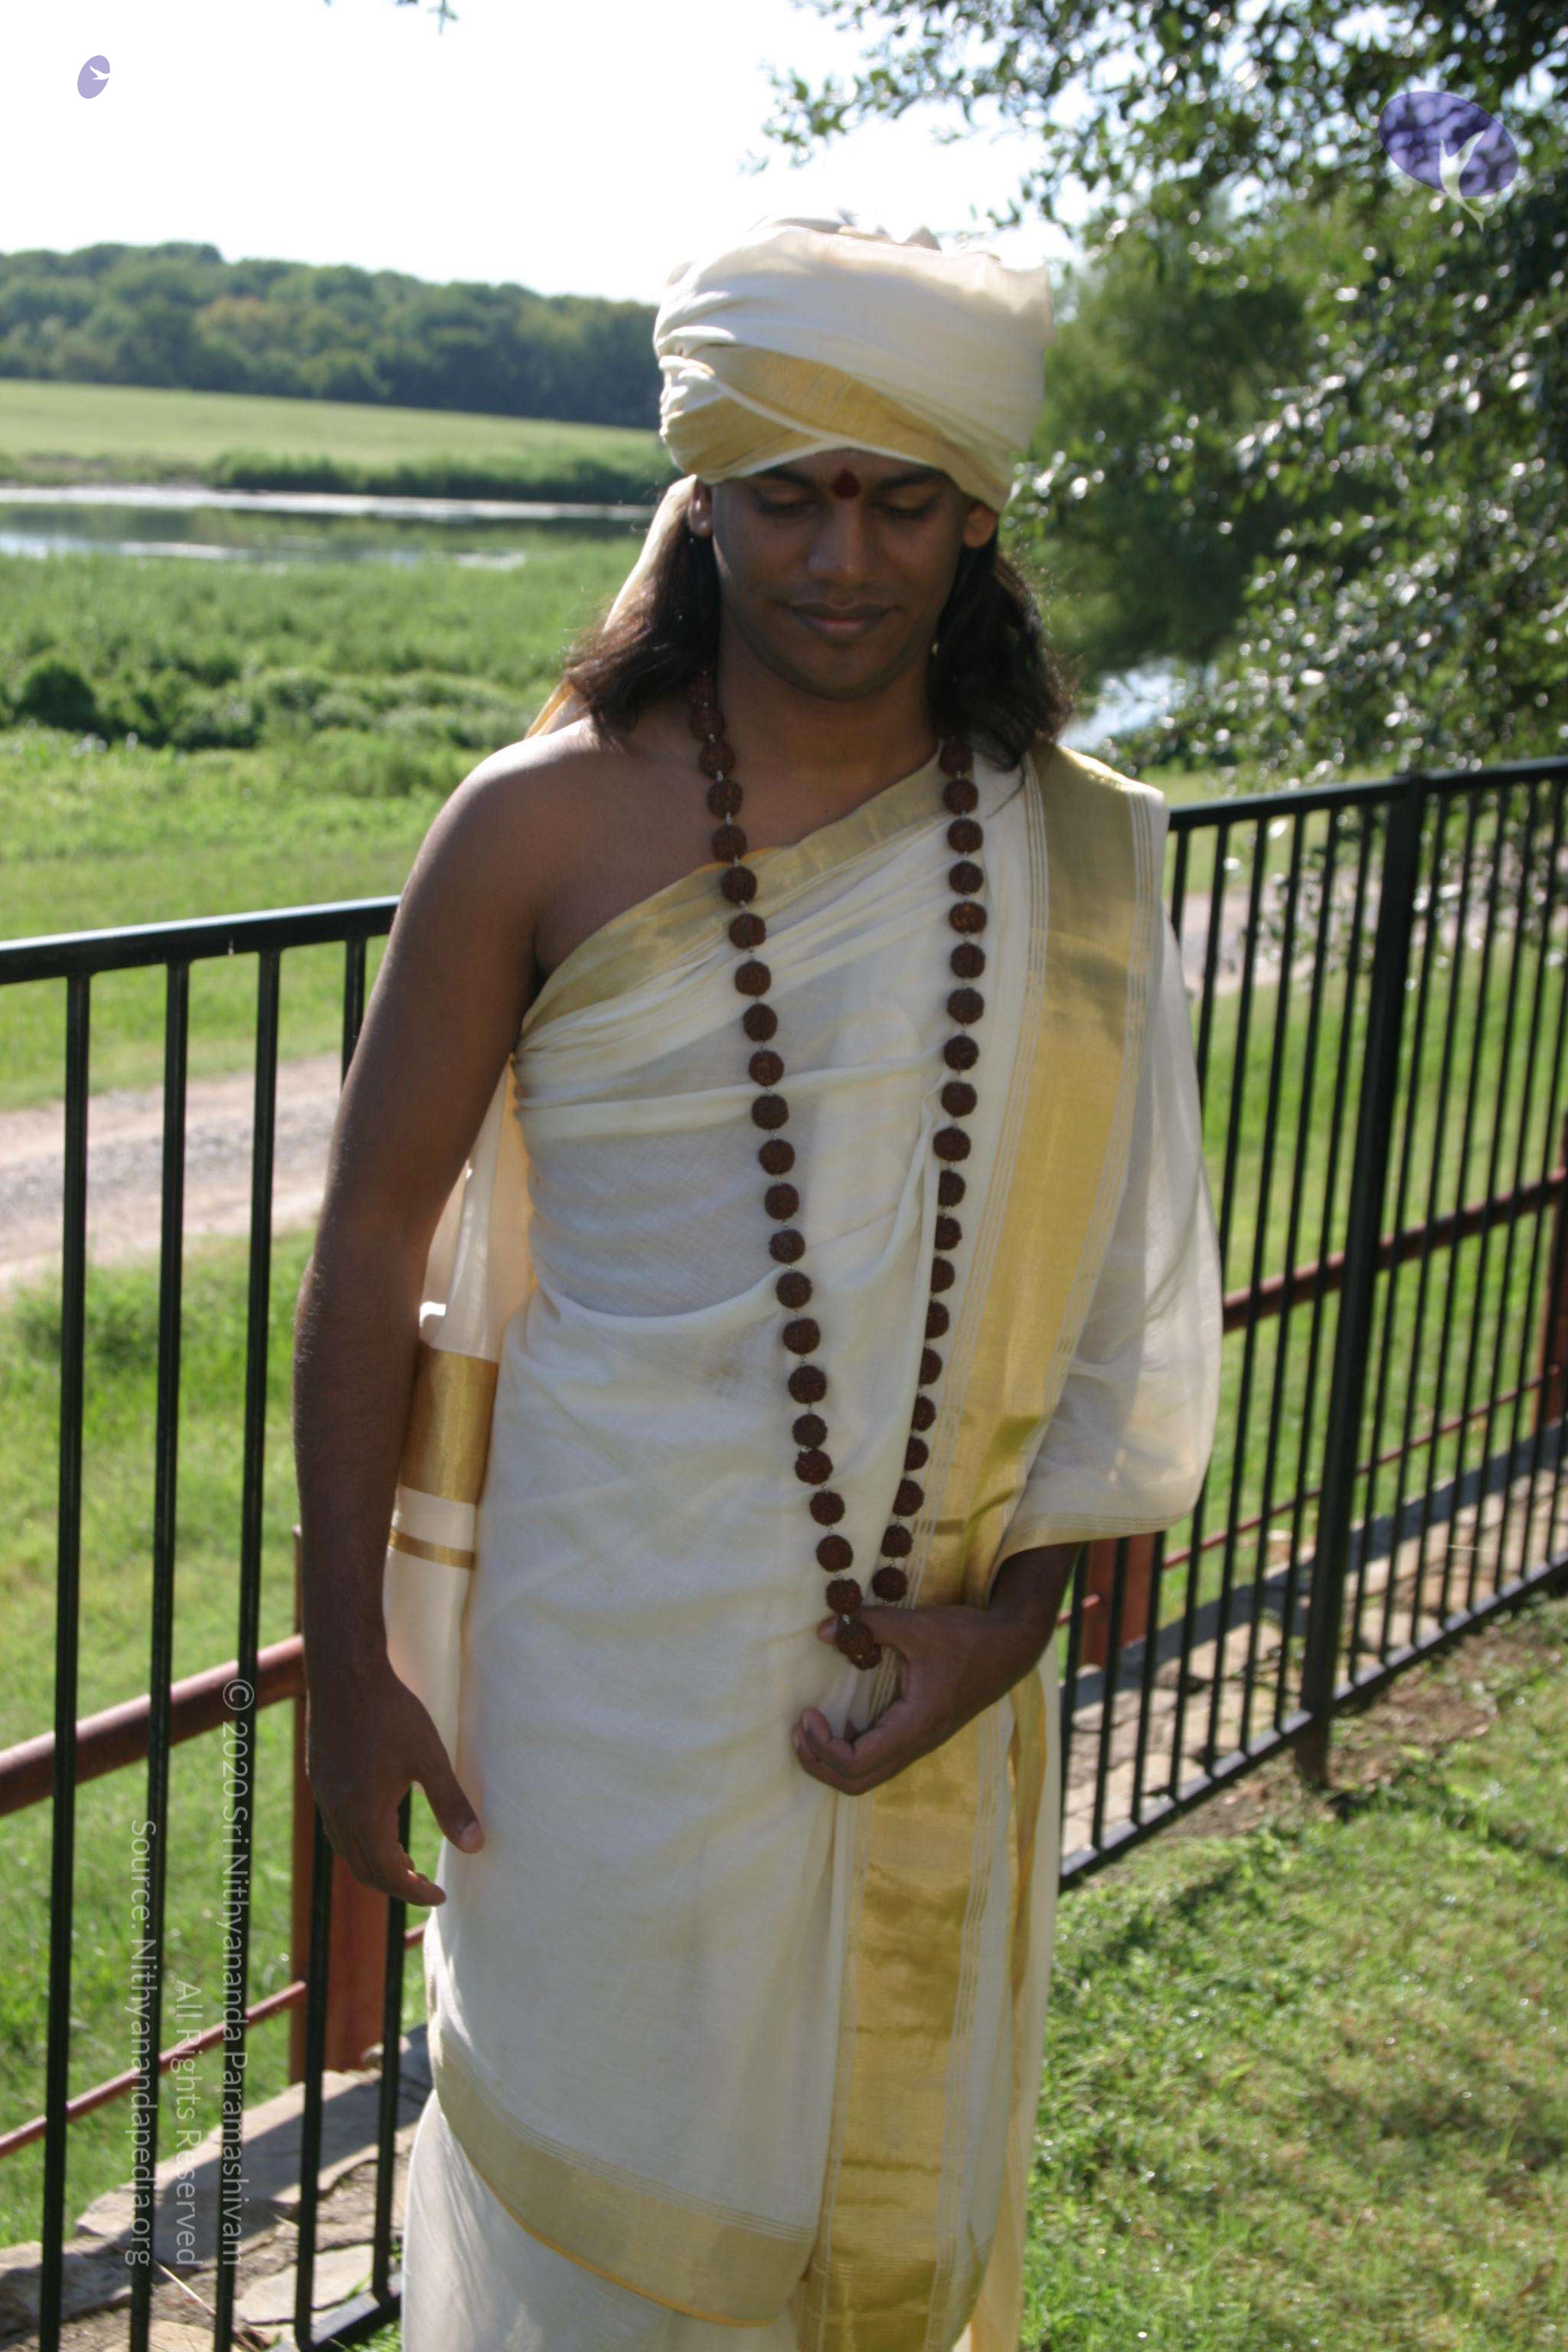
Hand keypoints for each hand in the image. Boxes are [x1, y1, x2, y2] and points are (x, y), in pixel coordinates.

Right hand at [305, 1654, 483, 1904]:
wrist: (345, 1675)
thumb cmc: (390, 1714)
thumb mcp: (430, 1759)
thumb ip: (452, 1805)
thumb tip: (476, 1848)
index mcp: (364, 1817)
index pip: (388, 1874)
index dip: (414, 1893)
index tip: (439, 1896)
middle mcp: (338, 1814)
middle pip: (364, 1869)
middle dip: (395, 1885)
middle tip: (424, 1887)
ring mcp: (325, 1796)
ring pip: (347, 1849)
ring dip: (376, 1864)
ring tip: (405, 1863)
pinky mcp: (321, 1779)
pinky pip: (337, 1826)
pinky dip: (361, 1840)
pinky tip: (381, 1822)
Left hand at [789, 1603, 1046, 1796]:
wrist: (1011, 1647)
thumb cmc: (968, 1637)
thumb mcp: (918, 1625)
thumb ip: (870, 1626)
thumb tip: (823, 1630)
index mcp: (915, 1724)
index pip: (856, 1764)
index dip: (822, 1747)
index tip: (808, 1713)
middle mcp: (917, 1743)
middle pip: (856, 1783)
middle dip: (818, 1762)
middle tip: (799, 1727)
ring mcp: (920, 1743)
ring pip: (867, 1776)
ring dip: (832, 1760)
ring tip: (810, 1728)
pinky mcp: (920, 1734)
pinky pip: (879, 1760)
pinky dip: (851, 1751)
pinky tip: (843, 1721)